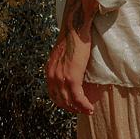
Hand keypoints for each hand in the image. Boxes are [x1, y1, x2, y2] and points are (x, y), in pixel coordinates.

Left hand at [46, 0, 104, 114]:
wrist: (74, 28)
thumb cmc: (72, 37)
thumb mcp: (61, 54)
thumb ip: (62, 65)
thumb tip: (69, 71)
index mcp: (49, 70)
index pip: (53, 94)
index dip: (63, 102)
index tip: (72, 105)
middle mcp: (52, 76)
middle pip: (60, 100)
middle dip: (71, 108)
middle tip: (81, 110)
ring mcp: (61, 78)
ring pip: (69, 101)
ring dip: (79, 109)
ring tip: (88, 110)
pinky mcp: (72, 78)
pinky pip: (78, 98)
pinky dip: (84, 105)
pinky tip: (90, 107)